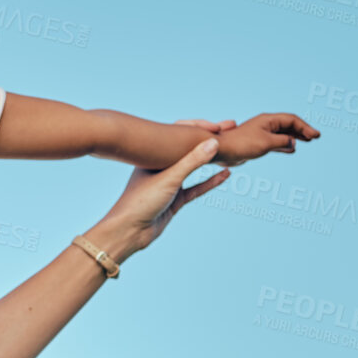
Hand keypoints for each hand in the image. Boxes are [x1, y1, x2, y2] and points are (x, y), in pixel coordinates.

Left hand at [89, 137, 230, 263]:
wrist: (129, 232)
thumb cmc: (141, 201)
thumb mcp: (170, 178)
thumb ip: (192, 161)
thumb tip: (214, 142)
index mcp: (152, 155)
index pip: (179, 135)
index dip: (199, 129)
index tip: (219, 126)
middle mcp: (159, 167)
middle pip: (187, 150)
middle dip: (207, 142)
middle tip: (229, 130)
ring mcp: (167, 184)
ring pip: (192, 168)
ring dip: (209, 161)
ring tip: (229, 152)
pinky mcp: (174, 200)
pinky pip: (196, 188)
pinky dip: (210, 182)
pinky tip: (224, 175)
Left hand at [211, 112, 319, 165]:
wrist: (222, 151)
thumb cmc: (242, 144)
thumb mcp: (266, 143)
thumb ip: (282, 141)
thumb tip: (293, 143)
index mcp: (268, 120)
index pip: (291, 120)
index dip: (305, 127)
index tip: (315, 136)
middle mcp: (266, 125)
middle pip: (288, 125)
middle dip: (302, 130)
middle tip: (315, 137)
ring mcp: (261, 133)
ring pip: (283, 133)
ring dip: (295, 136)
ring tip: (307, 140)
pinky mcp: (257, 143)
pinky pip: (276, 142)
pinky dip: (285, 144)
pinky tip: (291, 149)